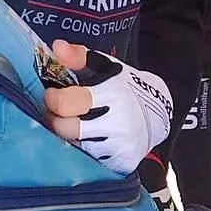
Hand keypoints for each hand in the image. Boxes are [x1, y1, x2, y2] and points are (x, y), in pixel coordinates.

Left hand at [43, 40, 171, 175]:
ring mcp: (121, 145)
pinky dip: (84, 153)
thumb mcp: (104, 66)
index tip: (52, 95)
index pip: (66, 103)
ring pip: (75, 147)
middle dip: (57, 120)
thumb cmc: (123, 87)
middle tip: (60, 114)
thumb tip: (57, 47)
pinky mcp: (124, 163)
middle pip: (66, 129)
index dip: (52, 99)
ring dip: (70, 137)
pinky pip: (90, 161)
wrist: (158, 112)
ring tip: (76, 125)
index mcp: (112, 95)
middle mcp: (118, 122)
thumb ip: (79, 56)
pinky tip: (89, 141)